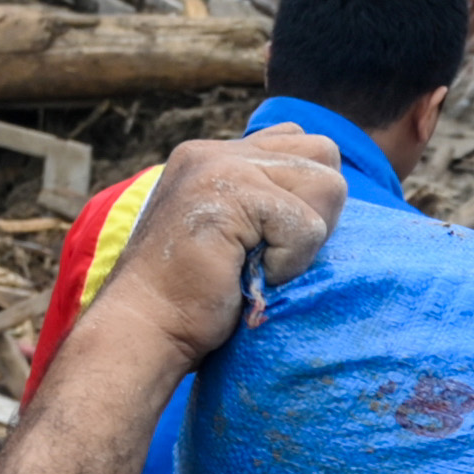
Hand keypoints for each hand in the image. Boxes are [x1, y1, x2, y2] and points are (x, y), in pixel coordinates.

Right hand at [89, 131, 347, 369]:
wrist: (146, 329)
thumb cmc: (195, 300)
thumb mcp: (238, 237)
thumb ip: (269, 205)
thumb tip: (328, 197)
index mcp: (217, 156)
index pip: (302, 143)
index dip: (309, 197)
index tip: (273, 242)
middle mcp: (217, 151)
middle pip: (324, 153)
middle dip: (318, 211)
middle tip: (274, 253)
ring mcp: (220, 165)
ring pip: (326, 184)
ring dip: (304, 239)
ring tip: (258, 263)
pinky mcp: (229, 193)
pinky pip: (306, 225)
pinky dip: (289, 262)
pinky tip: (248, 275)